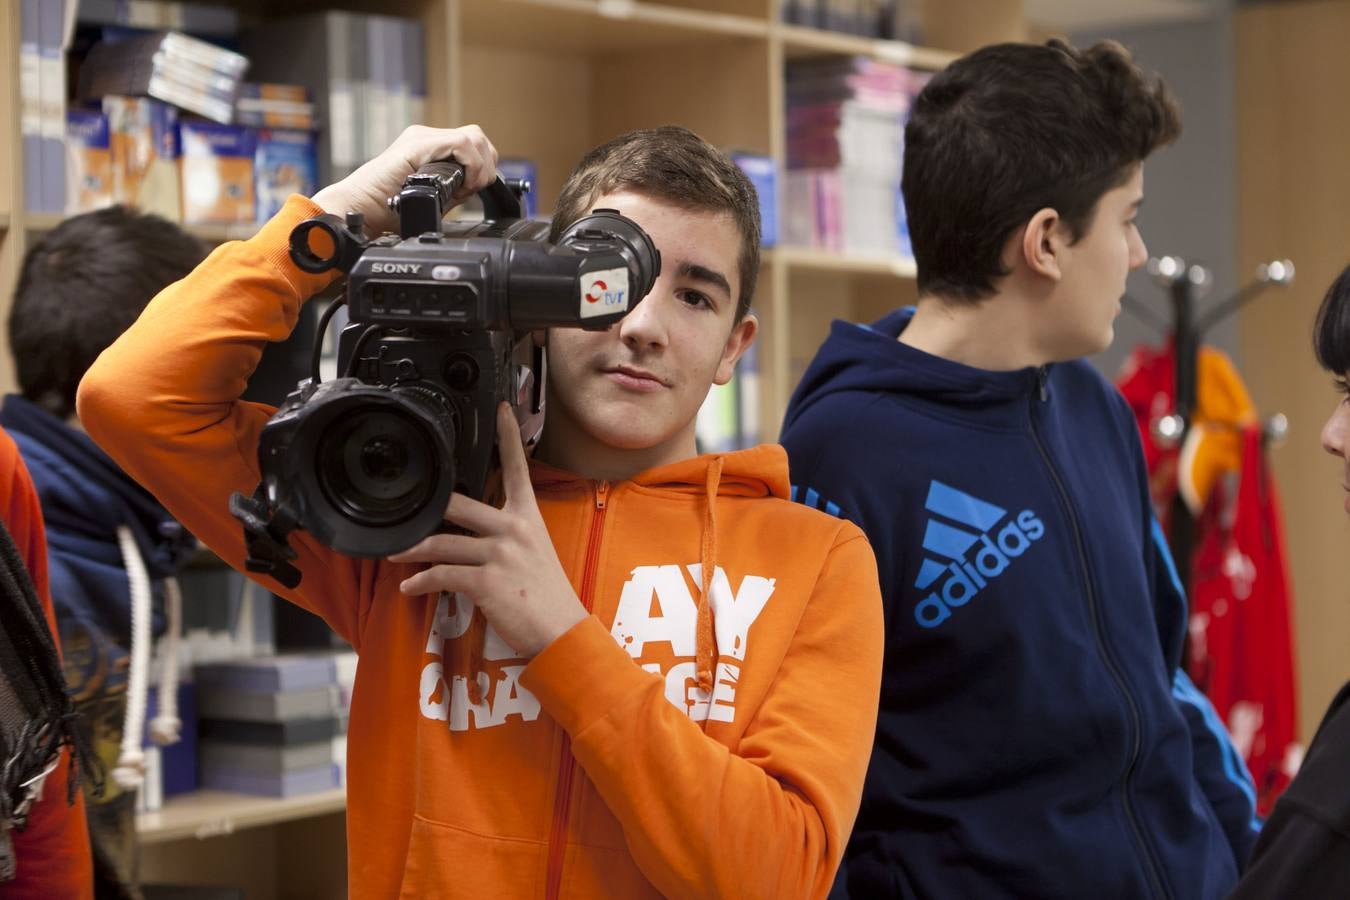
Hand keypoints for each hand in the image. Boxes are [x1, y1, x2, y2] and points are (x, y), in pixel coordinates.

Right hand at [311, 124, 498, 234]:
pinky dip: (471, 167)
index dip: (482, 170)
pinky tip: (461, 185)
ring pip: (474, 138)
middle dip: (485, 167)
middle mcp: (426, 137)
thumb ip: (455, 187)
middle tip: (469, 191)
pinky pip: (461, 144)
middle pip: (478, 138)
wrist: (361, 209)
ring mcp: (422, 138)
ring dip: (479, 167)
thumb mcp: (433, 197)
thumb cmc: (387, 208)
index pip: (473, 146)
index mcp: (430, 147)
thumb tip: (476, 186)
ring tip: (465, 189)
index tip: (470, 192)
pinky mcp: (417, 145)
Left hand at [390, 403, 586, 657]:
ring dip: (413, 549)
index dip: (509, 436)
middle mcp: (514, 529)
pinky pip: (442, 575)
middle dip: (428, 507)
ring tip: (394, 553)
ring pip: (443, 542)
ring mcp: (500, 554)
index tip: (502, 409)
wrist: (560, 631)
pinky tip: (409, 587)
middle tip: (403, 508)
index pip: (518, 469)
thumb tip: (471, 530)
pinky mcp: (486, 581)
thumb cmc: (545, 595)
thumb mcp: (534, 552)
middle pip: (460, 504)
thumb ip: (506, 535)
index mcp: (528, 517)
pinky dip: (420, 582)